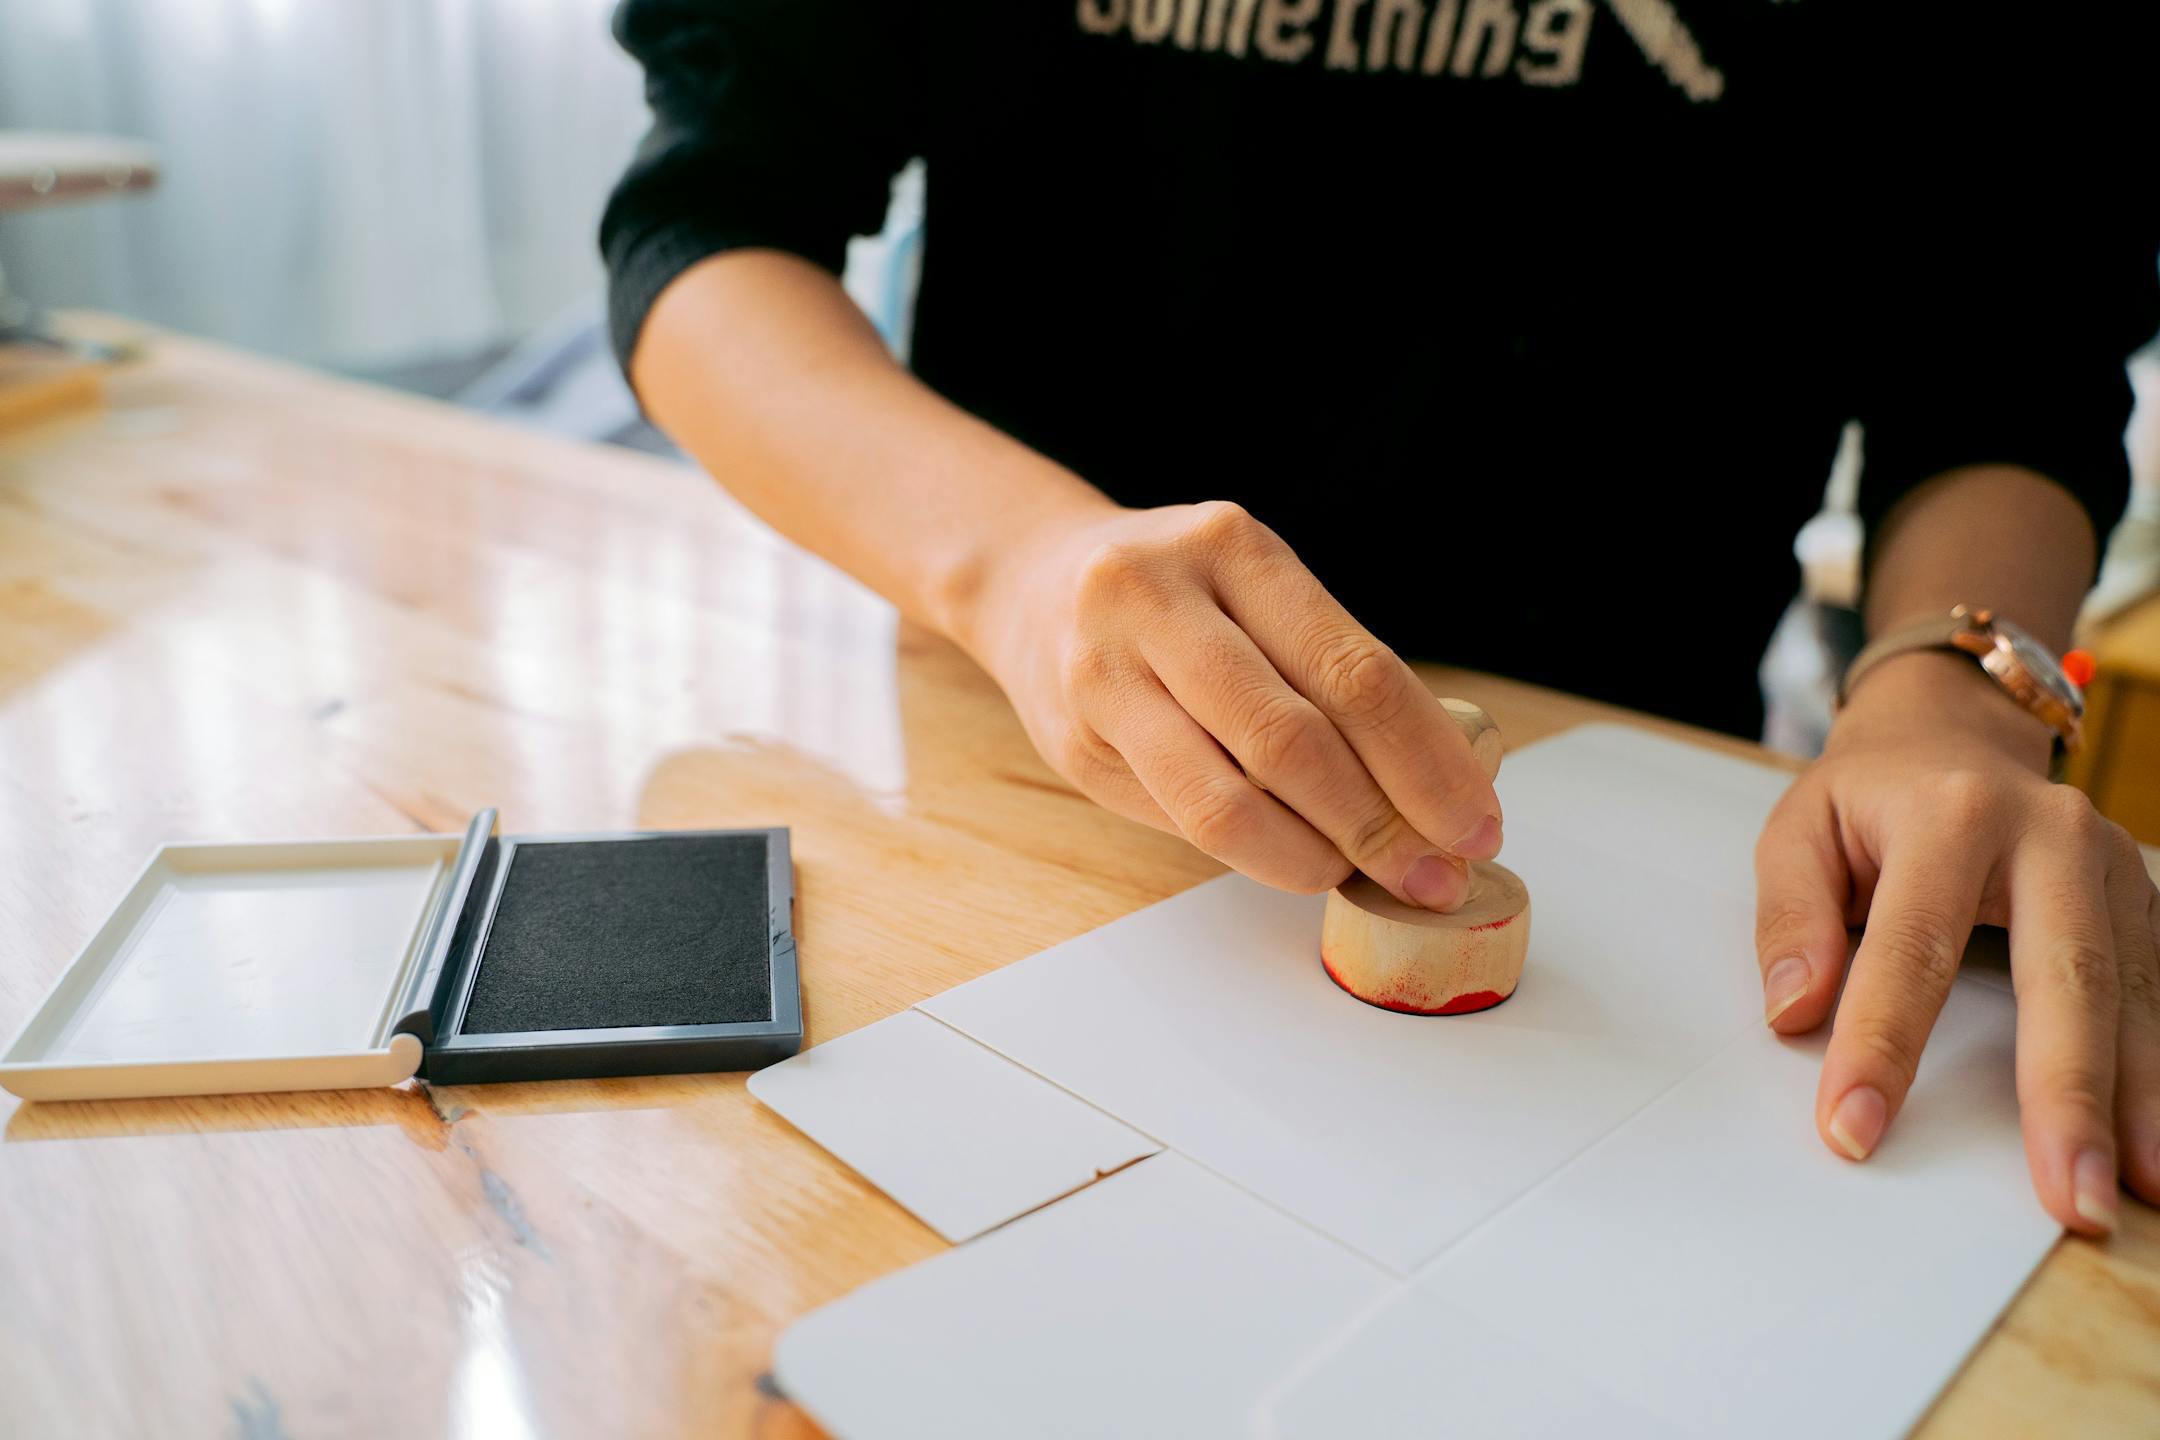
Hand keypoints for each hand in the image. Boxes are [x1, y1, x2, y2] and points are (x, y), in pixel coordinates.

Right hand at [961, 498, 1501, 907]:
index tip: (1475, 822)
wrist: (1033, 581)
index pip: (1349, 669)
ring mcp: (1104, 675)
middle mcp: (1155, 600)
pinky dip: (1255, 852)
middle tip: (1435, 874)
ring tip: (1361, 870)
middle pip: (1289, 739)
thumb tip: (1436, 788)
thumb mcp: (1256, 588)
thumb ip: (1329, 668)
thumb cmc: (1182, 596)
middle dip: (1379, 823)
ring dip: (1313, 854)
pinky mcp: (1075, 745)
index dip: (1423, 760)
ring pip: (1226, 798)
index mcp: (1231, 548)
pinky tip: (1296, 856)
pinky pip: (1183, 819)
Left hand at [1754, 651, 2159, 1233]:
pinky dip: (2155, 1072)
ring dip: (2134, 1102)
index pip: (1912, 947)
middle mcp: (2051, 832)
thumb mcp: (1798, 829)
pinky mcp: (2143, 897)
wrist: (1951, 730)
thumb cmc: (1869, 794)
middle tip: (2066, 1196)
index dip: (1880, 1045)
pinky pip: (2157, 990)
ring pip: (2131, 992)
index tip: (1854, 1129)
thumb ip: (1791, 918)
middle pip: (2065, 974)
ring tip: (2123, 1194)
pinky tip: (2152, 1144)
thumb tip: (1795, 1012)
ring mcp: (2112, 863)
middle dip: (2066, 1094)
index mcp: (1952, 812)